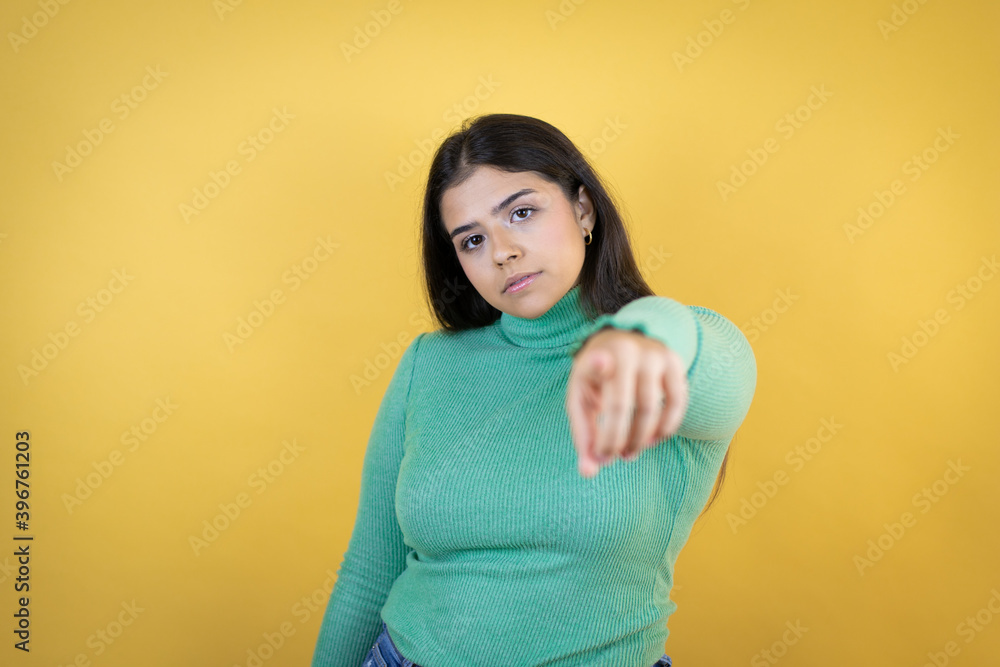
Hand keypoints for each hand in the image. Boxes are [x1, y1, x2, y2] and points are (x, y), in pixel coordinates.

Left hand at [566, 327, 687, 477]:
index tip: (601, 362)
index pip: (598, 365)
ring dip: (640, 440)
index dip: (600, 364)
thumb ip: (583, 435)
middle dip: (616, 440)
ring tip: (629, 453)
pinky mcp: (675, 363)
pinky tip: (652, 441)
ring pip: (651, 409)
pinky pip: (676, 403)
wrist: (622, 344)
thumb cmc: (597, 381)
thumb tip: (589, 473)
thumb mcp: (581, 399)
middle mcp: (628, 351)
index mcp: (598, 355)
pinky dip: (665, 428)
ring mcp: (655, 355)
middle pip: (623, 405)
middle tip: (612, 458)